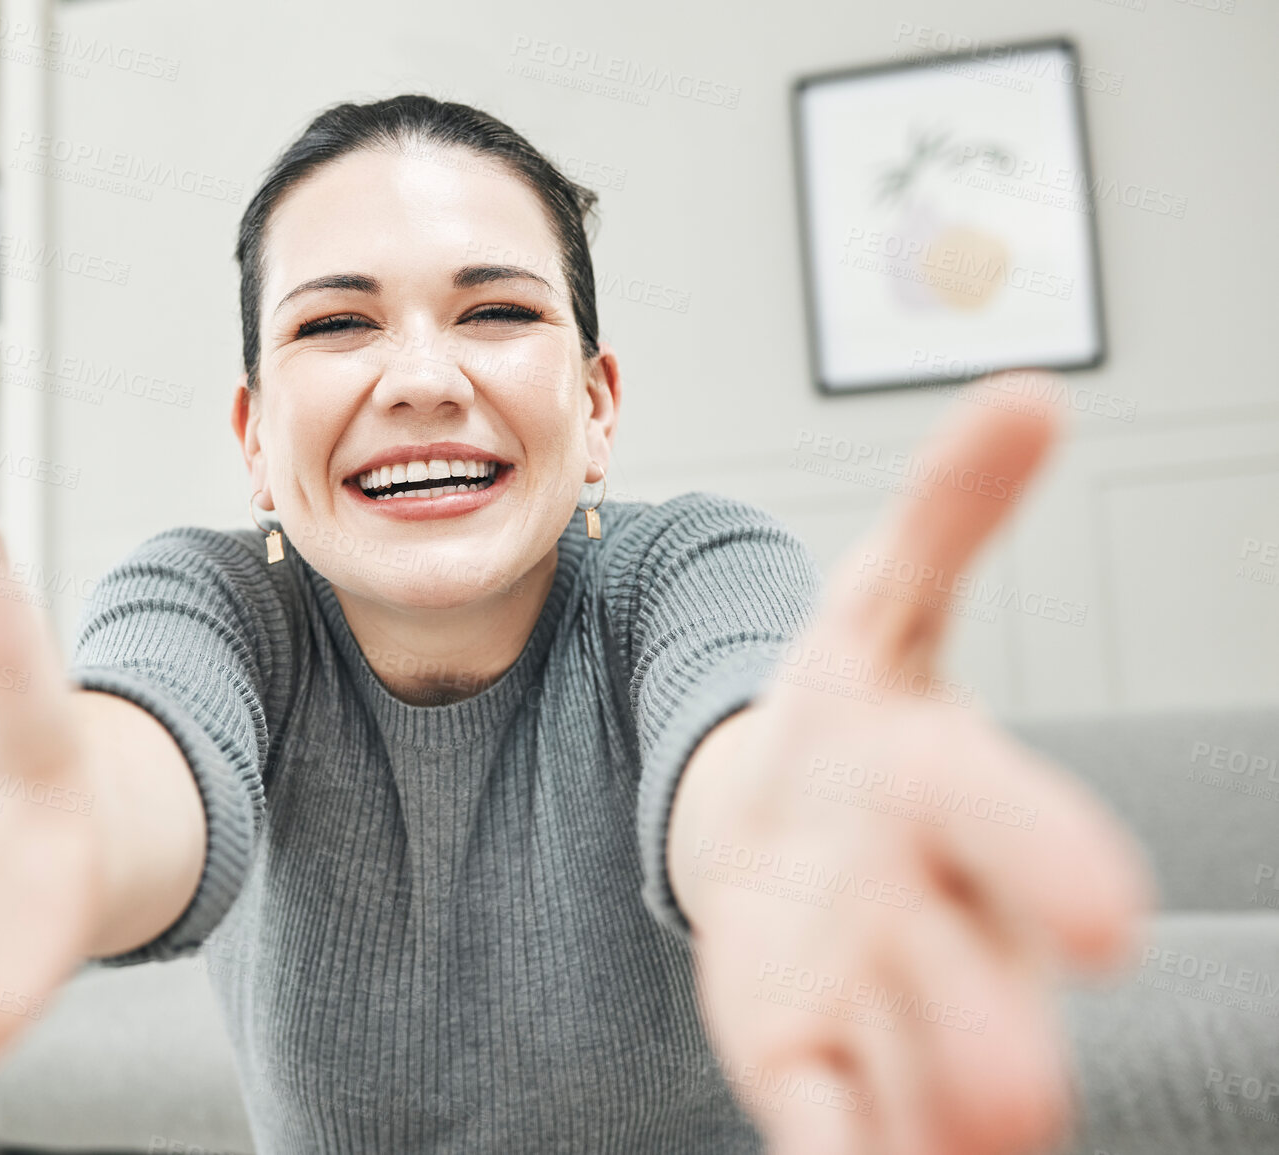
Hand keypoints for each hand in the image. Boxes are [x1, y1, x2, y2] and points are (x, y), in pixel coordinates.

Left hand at [670, 376, 1151, 1154]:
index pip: (1005, 823)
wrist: (785, 820)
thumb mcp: (878, 605)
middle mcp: (934, 910)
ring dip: (924, 1120)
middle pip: (970, 975)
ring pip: (910, 1071)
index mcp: (949, 794)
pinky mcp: (810, 1058)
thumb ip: (947, 517)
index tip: (1106, 923)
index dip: (1051, 861)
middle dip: (988, 1032)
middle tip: (1013, 1104)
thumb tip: (1026, 395)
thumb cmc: (850, 724)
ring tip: (953, 1152)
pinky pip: (831, 1124)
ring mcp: (876, 997)